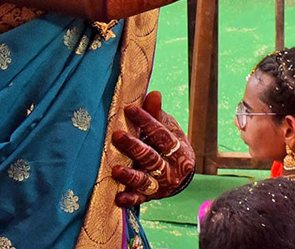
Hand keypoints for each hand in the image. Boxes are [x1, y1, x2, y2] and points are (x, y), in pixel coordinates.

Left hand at [110, 91, 194, 206]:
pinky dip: (129, 199)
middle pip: (152, 158)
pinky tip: (118, 197)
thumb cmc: (169, 144)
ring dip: (130, 176)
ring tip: (115, 169)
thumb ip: (157, 114)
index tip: (129, 109)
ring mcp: (161, 186)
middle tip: (117, 135)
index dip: (146, 121)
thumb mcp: (168, 128)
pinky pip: (139, 200)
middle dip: (134, 147)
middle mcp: (172, 170)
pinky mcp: (150, 197)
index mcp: (178, 150)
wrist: (179, 174)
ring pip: (145, 181)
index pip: (162, 135)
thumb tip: (153, 94)